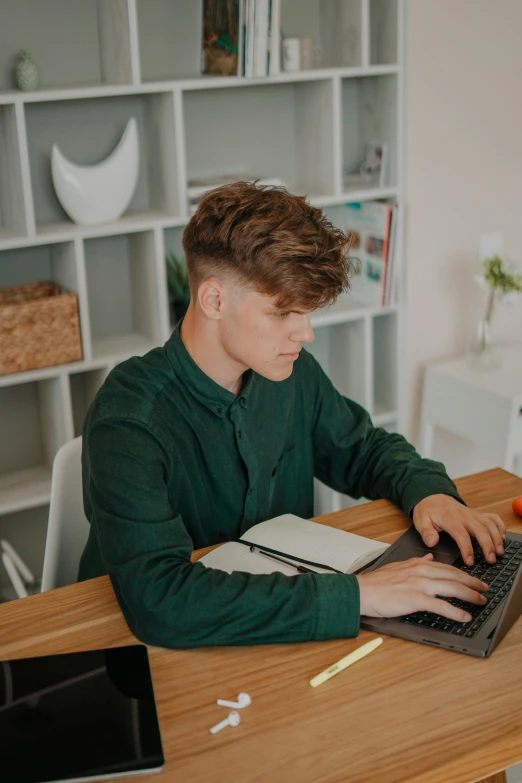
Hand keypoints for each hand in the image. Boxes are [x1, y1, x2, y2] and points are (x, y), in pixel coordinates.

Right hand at [356, 553, 488, 622]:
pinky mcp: (416, 599)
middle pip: (454, 576)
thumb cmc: (377, 582)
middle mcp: (422, 571)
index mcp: (418, 564)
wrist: (362, 590)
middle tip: (484, 589)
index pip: (447, 567)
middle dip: (473, 583)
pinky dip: (456, 612)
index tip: (473, 579)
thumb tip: (429, 557)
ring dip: (470, 595)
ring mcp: (420, 585)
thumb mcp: (398, 565)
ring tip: (480, 601)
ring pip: (452, 588)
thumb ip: (416, 561)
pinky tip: (465, 616)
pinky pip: (442, 606)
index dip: (463, 574)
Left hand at [412, 494, 505, 565]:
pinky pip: (491, 517)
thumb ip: (426, 532)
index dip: (467, 548)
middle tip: (491, 560)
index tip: (470, 561)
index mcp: (449, 519)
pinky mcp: (476, 514)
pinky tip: (503, 537)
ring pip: (488, 524)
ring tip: (499, 552)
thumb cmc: (427, 510)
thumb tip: (432, 542)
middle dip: (488, 545)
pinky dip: (499, 526)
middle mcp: (463, 516)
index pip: (461, 534)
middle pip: (480, 529)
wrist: (432, 496)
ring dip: (496, 537)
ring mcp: (471, 514)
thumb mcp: (420, 520)